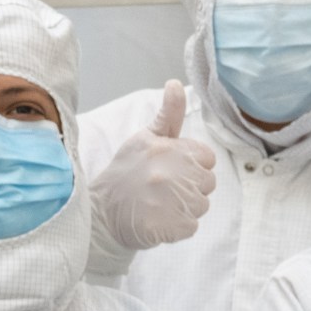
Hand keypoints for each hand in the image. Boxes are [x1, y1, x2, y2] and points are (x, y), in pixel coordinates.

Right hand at [88, 81, 216, 251]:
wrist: (102, 213)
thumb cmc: (126, 173)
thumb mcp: (145, 138)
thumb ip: (168, 114)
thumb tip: (174, 83)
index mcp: (166, 148)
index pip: (207, 157)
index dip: (193, 164)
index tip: (172, 169)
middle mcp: (170, 173)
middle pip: (208, 182)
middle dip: (191, 186)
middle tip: (163, 188)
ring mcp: (171, 202)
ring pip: (202, 204)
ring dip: (185, 207)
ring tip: (160, 204)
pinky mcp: (171, 227)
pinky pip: (192, 225)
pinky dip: (178, 226)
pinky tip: (159, 219)